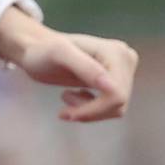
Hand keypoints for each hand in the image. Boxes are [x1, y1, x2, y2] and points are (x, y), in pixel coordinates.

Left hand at [0, 17, 138, 123]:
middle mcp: (126, 58)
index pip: (117, 95)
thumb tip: (112, 87)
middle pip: (119, 103)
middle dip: (89, 111)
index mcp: (116, 52)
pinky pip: (112, 107)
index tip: (64, 113)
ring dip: (89, 111)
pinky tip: (75, 96)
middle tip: (63, 107)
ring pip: (117, 108)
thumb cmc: (43, 51)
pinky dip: (92, 109)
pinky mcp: (116, 80)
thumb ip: (85, 67)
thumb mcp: (59, 55)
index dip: (93, 110)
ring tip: (66, 97)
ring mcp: (123, 70)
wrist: (37, 50)